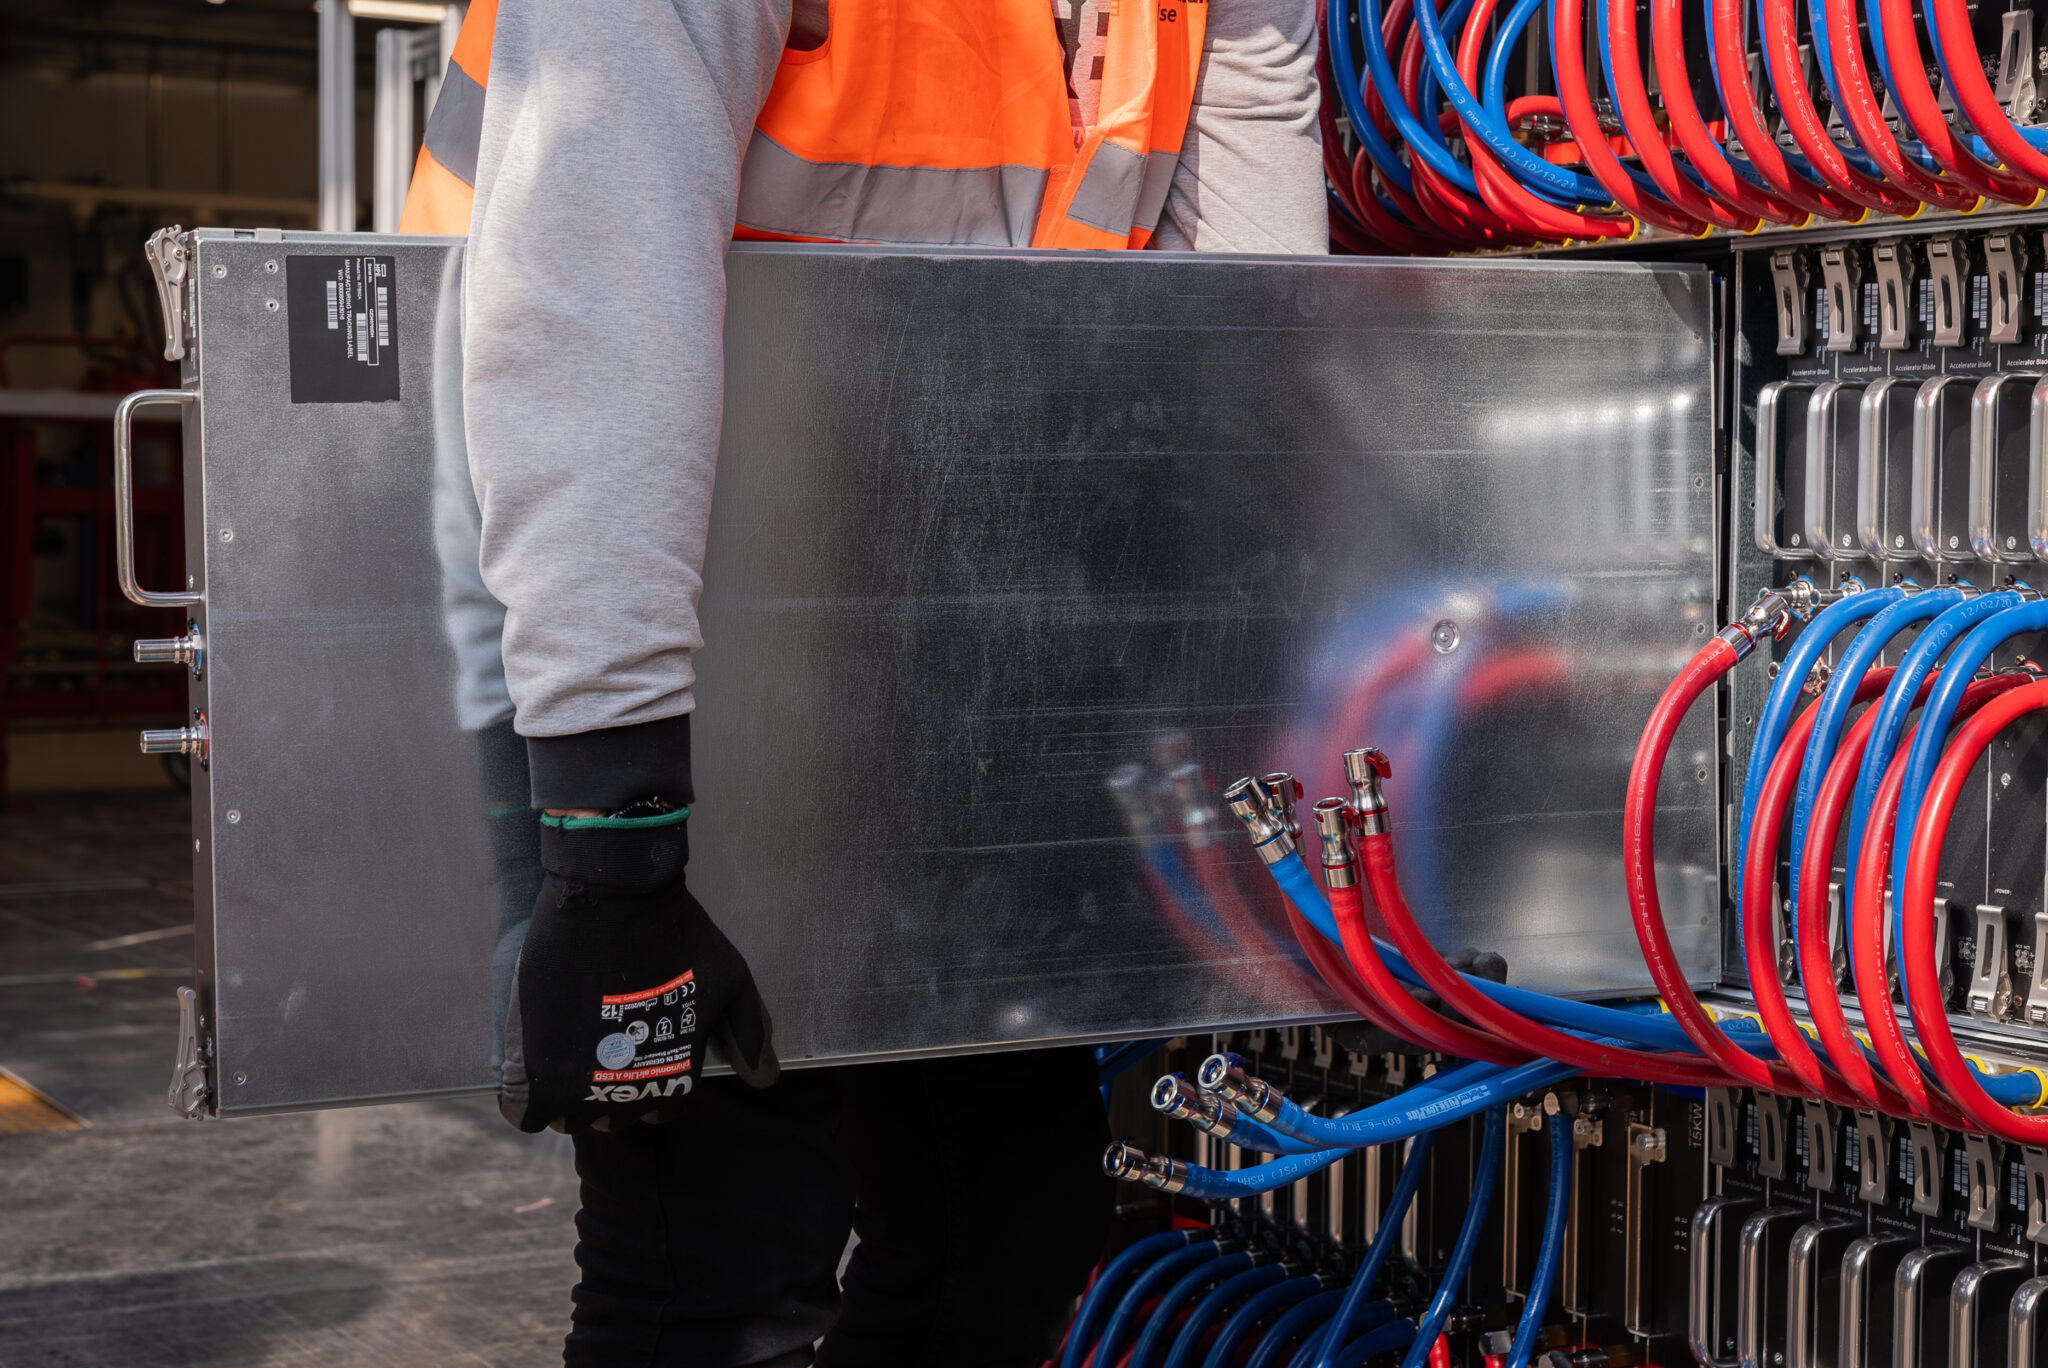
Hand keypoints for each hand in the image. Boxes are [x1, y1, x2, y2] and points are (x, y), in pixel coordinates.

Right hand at [498, 806, 778, 1132]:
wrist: (614, 895)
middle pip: (617, 1118)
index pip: (664, 1108)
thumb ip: (749, 1033)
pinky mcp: (527, 1062)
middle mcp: (623, 1093)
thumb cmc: (677, 933)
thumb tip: (765, 1080)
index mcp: (673, 1077)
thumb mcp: (730, 981)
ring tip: (574, 1052)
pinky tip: (536, 1071)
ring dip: (572, 1096)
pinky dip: (529, 1101)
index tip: (645, 1049)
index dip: (657, 1079)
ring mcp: (571, 1082)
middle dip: (616, 1090)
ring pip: (570, 1119)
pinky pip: (522, 1111)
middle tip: (610, 1044)